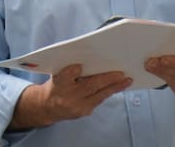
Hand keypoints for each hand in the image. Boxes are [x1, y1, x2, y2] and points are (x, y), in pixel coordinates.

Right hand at [10, 64, 132, 129]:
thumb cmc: (56, 84)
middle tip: (121, 73)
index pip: (66, 75)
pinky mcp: (84, 112)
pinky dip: (109, 92)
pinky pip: (99, 100)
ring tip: (127, 80)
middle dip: (107, 79)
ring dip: (115, 87)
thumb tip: (87, 61)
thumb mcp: (57, 73)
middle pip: (89, 86)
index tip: (80, 65)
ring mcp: (76, 106)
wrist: (48, 106)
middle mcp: (67, 96)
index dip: (74, 70)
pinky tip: (118, 86)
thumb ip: (69, 68)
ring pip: (99, 95)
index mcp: (58, 83)